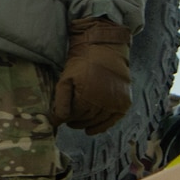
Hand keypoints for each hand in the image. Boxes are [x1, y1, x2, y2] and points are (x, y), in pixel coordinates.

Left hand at [51, 16, 132, 134]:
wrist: (106, 49)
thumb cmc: (82, 63)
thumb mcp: (65, 79)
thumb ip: (60, 102)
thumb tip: (54, 121)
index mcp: (87, 97)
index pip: (73, 116)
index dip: (66, 117)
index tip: (61, 116)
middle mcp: (103, 102)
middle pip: (85, 120)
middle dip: (75, 120)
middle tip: (69, 119)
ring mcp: (116, 103)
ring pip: (97, 122)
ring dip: (86, 124)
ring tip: (79, 122)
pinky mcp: (125, 103)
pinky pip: (112, 121)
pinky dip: (102, 127)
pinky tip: (91, 129)